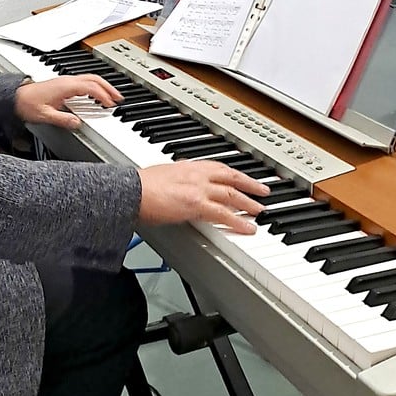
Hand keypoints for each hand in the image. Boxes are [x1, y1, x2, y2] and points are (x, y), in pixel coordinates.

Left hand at [14, 74, 122, 129]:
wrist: (14, 97)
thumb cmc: (27, 104)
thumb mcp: (45, 115)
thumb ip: (63, 119)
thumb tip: (78, 123)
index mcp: (65, 86)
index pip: (91, 87)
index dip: (103, 95)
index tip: (111, 105)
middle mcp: (67, 80)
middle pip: (94, 79)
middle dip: (108, 88)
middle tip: (119, 98)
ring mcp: (65, 81)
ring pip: (90, 78)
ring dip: (103, 86)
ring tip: (111, 97)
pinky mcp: (63, 84)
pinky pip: (84, 81)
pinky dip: (94, 87)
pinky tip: (95, 96)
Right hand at [136, 160, 270, 234]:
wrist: (132, 191)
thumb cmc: (139, 186)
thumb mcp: (163, 175)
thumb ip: (176, 179)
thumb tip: (179, 186)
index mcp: (189, 166)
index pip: (219, 167)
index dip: (234, 172)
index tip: (244, 176)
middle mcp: (197, 174)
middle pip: (231, 177)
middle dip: (250, 184)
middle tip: (264, 190)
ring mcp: (199, 189)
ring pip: (232, 195)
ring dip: (249, 203)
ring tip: (260, 211)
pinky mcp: (197, 204)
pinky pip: (224, 214)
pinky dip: (239, 222)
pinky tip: (248, 228)